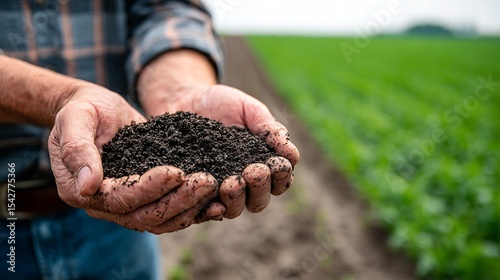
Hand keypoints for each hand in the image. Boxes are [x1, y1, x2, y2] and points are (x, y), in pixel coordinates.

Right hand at [48, 84, 224, 232]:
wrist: (94, 109)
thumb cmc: (82, 110)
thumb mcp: (75, 120)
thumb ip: (78, 150)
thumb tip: (87, 186)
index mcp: (82, 191)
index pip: (121, 199)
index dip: (149, 188)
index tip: (177, 172)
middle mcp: (105, 205)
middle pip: (146, 216)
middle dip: (179, 200)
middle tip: (207, 181)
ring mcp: (127, 204)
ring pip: (161, 219)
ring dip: (190, 206)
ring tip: (215, 186)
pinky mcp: (146, 197)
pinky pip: (170, 212)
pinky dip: (193, 209)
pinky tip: (216, 200)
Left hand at [146, 84, 299, 218]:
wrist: (183, 97)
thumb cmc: (221, 103)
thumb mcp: (249, 110)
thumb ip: (269, 130)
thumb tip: (293, 155)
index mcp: (262, 164)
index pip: (279, 181)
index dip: (281, 177)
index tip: (275, 164)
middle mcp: (242, 183)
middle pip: (259, 201)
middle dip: (260, 188)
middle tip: (253, 172)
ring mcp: (217, 190)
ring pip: (234, 209)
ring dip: (237, 199)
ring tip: (232, 183)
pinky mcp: (194, 192)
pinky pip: (203, 210)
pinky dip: (210, 208)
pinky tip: (212, 199)